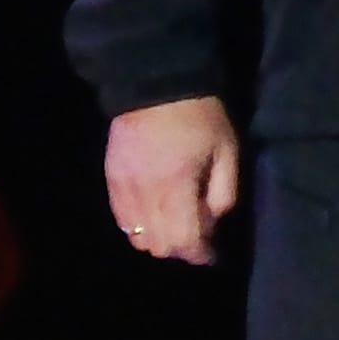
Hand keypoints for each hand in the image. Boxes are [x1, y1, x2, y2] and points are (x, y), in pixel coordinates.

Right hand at [104, 99, 239, 266]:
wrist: (155, 84)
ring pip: (137, 238)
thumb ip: (224, 192)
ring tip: (177, 226)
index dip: (201, 255)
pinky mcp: (111, 181)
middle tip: (199, 238)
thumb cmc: (200, 116)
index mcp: (177, 187)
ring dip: (159, 240)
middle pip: (159, 246)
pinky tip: (155, 214)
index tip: (213, 255)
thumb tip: (214, 223)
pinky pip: (122, 220)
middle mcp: (145, 195)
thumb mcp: (227, 150)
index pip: (185, 241)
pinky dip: (139, 227)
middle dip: (182, 249)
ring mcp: (123, 189)